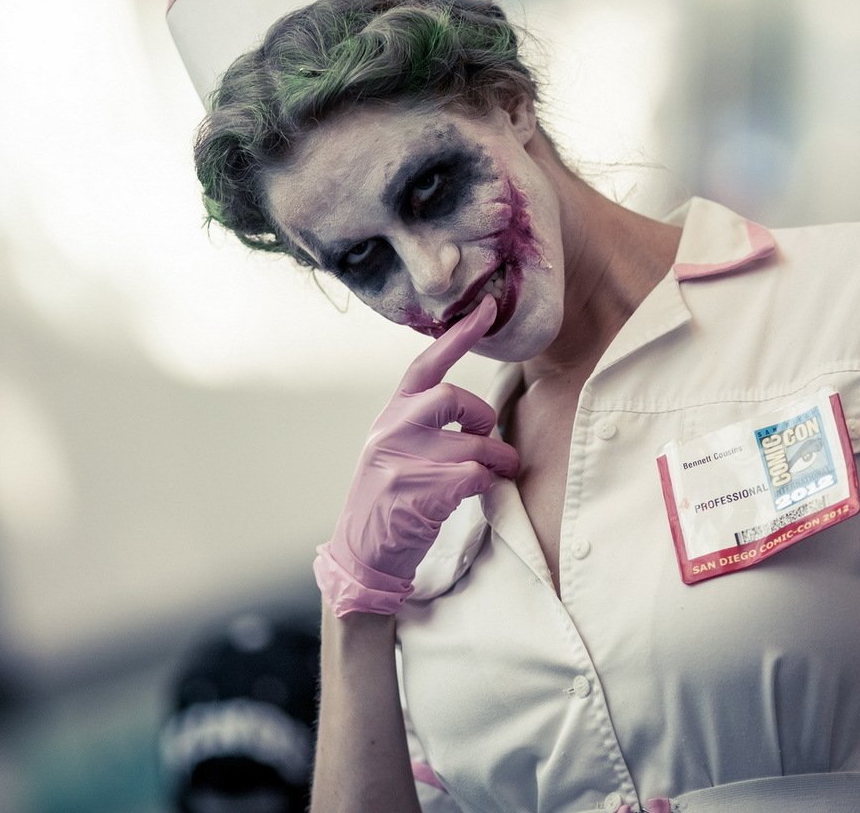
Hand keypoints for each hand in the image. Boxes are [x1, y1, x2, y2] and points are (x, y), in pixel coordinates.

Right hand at [314, 296, 519, 616]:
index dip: (459, 334)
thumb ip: (421, 423)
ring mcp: (403, 461)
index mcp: (389, 416)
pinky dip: (486, 483)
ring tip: (498, 471)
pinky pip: (474, 475)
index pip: (425, 364)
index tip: (487, 306)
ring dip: (498, 459)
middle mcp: (391, 431)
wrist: (362, 552)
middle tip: (488, 439)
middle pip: (452, 398)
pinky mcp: (419, 492)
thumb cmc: (390, 499)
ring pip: (474, 443)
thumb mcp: (394, 449)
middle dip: (482, 418)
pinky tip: (475, 493)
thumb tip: (471, 408)